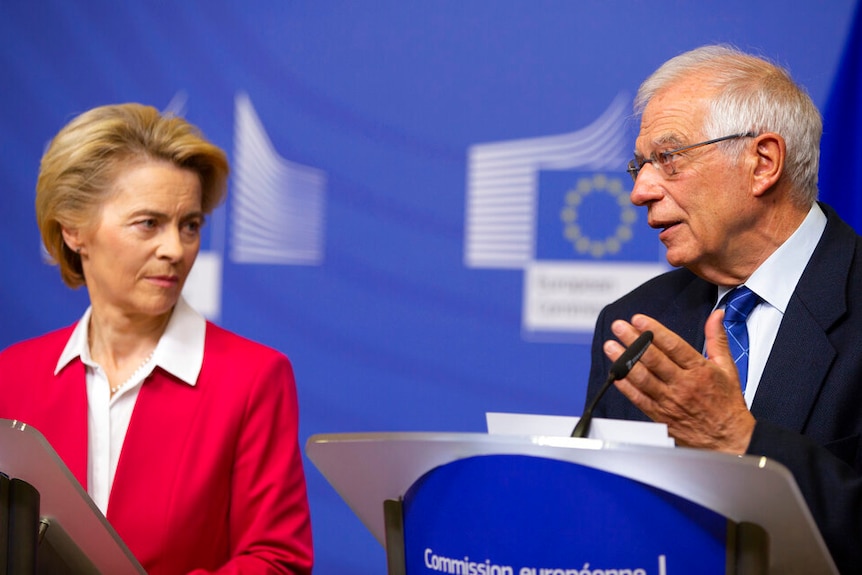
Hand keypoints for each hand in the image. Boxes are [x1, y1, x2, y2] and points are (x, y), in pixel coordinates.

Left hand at [604, 311, 755, 453]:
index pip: (674, 346)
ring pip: (643, 378)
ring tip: (611, 346)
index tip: (639, 320)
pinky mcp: (660, 415)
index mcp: (700, 370)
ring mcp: (670, 401)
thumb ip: (717, 339)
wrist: (729, 439)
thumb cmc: (727, 403)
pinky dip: (625, 386)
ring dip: (624, 361)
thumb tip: (716, 316)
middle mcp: (683, 385)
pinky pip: (639, 399)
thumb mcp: (727, 368)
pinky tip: (614, 374)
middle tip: (619, 327)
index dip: (654, 331)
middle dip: (633, 340)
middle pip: (653, 359)